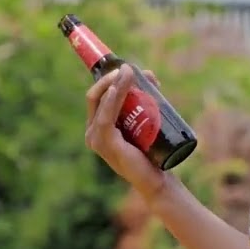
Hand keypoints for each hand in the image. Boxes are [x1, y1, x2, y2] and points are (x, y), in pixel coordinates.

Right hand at [85, 64, 165, 196]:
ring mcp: (96, 139)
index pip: (98, 96)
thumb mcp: (144, 122)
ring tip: (130, 72)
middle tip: (131, 70)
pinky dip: (112, 99)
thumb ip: (144, 102)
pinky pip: (106, 116)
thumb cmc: (151, 152)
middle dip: (112, 78)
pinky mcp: (106, 144)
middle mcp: (92, 133)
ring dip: (115, 84)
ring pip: (101, 102)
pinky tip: (118, 87)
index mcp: (98, 127)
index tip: (130, 69)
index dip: (111, 79)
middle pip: (96, 96)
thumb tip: (149, 76)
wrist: (157, 179)